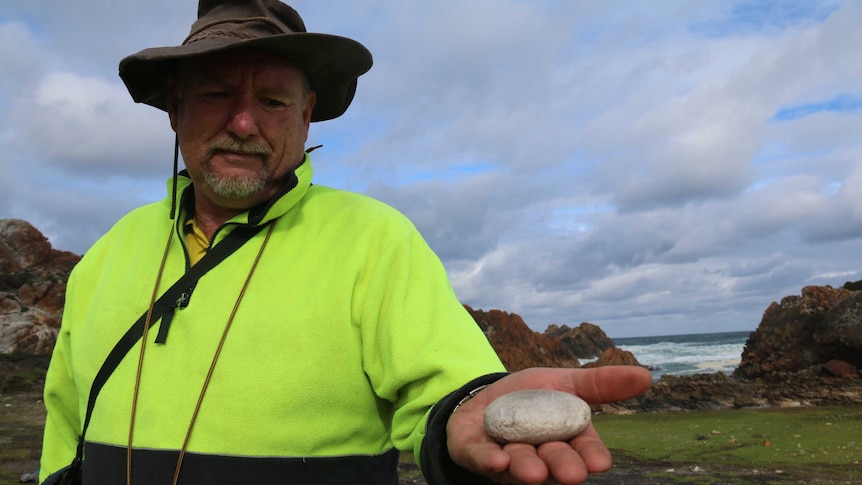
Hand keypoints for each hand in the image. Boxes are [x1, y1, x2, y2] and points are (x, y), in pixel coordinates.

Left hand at [446, 366, 651, 483]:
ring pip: (520, 466)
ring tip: (533, 471)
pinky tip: (497, 462)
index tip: (600, 463)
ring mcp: (507, 458)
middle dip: (562, 467)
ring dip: (527, 468)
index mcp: (566, 440)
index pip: (584, 451)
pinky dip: (489, 461)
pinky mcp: (475, 453)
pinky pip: (481, 460)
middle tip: (571, 474)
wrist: (485, 396)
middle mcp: (539, 456)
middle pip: (554, 463)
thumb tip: (647, 376)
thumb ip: (601, 383)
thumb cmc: (532, 396)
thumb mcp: (566, 382)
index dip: (591, 457)